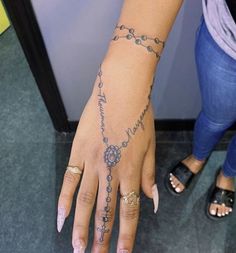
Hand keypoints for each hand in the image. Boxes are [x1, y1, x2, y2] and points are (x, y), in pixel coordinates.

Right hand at [57, 59, 158, 252]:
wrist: (120, 91)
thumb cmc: (139, 116)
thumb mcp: (151, 145)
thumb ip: (149, 175)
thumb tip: (154, 201)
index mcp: (131, 169)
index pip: (129, 210)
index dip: (126, 235)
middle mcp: (111, 170)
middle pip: (105, 210)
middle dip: (101, 237)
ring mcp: (92, 161)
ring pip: (85, 200)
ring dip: (81, 226)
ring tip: (78, 247)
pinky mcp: (78, 151)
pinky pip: (70, 179)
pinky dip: (65, 200)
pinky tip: (61, 217)